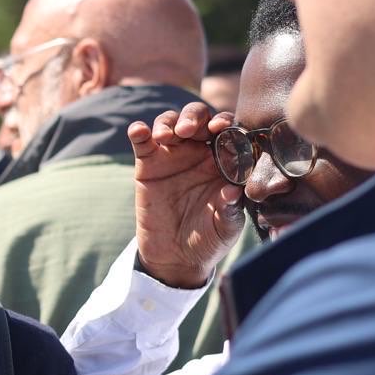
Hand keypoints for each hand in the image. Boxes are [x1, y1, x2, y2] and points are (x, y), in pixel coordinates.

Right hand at [127, 103, 245, 288]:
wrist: (176, 257)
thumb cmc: (209, 239)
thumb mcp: (225, 228)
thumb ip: (231, 210)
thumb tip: (235, 191)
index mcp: (224, 161)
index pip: (227, 131)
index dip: (224, 123)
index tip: (220, 128)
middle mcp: (199, 152)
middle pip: (198, 118)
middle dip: (194, 117)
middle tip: (188, 130)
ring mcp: (172, 155)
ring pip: (170, 122)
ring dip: (168, 122)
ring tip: (165, 135)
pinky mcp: (148, 164)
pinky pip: (142, 141)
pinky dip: (139, 132)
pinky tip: (139, 132)